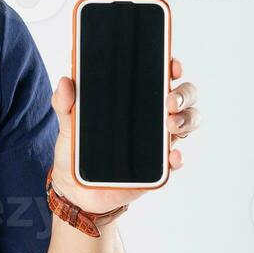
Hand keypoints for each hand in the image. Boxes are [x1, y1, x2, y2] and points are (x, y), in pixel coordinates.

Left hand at [49, 56, 200, 211]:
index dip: (172, 67)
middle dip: (184, 94)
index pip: (161, 75)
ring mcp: (159, 141)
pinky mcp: (158, 168)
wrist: (75, 187)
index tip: (172, 65)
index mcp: (135, 99)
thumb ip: (65, 102)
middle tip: (170, 100)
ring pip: (188, 123)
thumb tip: (65, 82)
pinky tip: (172, 156)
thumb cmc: (77, 148)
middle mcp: (153, 116)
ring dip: (187, 120)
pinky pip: (176, 160)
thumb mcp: (68, 122)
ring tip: (171, 124)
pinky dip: (178, 157)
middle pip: (184, 97)